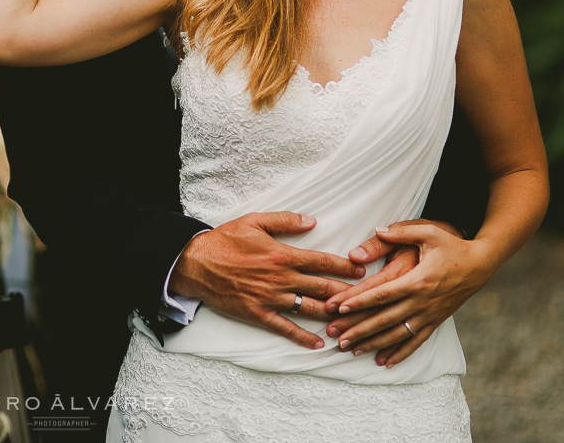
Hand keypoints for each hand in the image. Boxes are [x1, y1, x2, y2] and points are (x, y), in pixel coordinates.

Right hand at [169, 212, 365, 349]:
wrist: (196, 263)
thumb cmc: (224, 240)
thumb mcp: (254, 221)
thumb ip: (285, 221)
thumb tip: (312, 221)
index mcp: (282, 255)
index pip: (322, 261)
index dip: (344, 266)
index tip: (362, 270)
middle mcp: (281, 279)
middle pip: (322, 288)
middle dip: (348, 293)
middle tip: (367, 297)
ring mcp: (270, 298)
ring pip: (310, 309)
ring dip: (333, 315)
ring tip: (352, 321)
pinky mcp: (258, 314)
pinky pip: (286, 328)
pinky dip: (303, 338)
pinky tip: (319, 343)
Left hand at [326, 221, 493, 366]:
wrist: (481, 263)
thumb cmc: (451, 244)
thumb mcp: (427, 232)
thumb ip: (401, 232)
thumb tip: (378, 230)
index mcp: (417, 279)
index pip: (382, 293)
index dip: (359, 301)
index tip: (338, 308)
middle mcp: (422, 301)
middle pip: (384, 318)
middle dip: (358, 328)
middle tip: (335, 336)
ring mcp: (429, 314)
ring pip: (397, 334)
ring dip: (373, 343)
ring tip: (351, 350)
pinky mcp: (436, 321)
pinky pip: (416, 341)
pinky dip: (400, 353)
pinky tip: (384, 362)